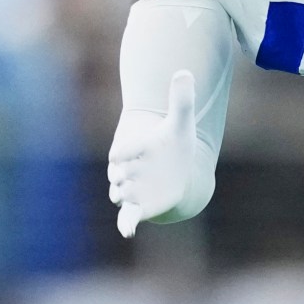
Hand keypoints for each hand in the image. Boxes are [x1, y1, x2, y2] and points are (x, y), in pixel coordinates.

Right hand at [106, 70, 202, 236]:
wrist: (176, 169)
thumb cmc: (174, 144)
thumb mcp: (180, 121)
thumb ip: (181, 99)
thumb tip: (185, 72)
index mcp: (132, 149)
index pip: (121, 152)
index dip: (124, 153)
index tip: (125, 154)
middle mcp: (126, 171)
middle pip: (117, 175)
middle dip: (125, 175)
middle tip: (137, 173)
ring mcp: (130, 190)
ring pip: (119, 194)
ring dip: (126, 194)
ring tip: (136, 192)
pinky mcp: (137, 208)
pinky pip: (126, 218)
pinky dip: (125, 224)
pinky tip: (128, 231)